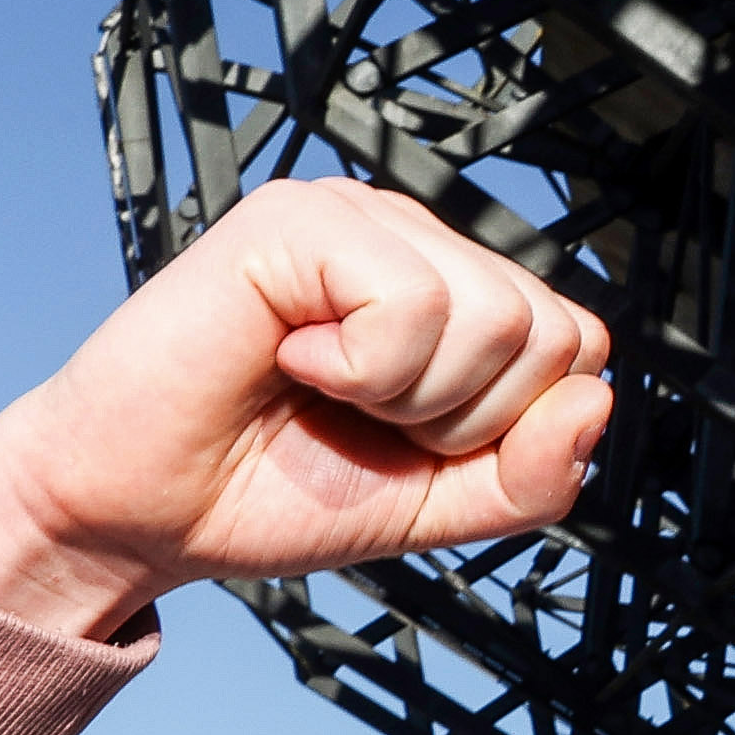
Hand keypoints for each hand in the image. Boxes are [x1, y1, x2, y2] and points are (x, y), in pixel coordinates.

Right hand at [0, 183, 615, 640]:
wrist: (136, 516)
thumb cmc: (265, 493)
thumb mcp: (439, 505)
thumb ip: (535, 473)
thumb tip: (598, 403)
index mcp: (453, 292)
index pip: (578, 348)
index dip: (507, 428)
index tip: (407, 439)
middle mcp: (414, 241)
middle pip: (550, 333)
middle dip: (463, 419)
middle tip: (360, 419)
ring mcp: (357, 219)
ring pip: (496, 318)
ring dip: (411, 397)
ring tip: (326, 389)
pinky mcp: (298, 219)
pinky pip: (415, 303)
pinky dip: (361, 368)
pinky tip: (292, 360)